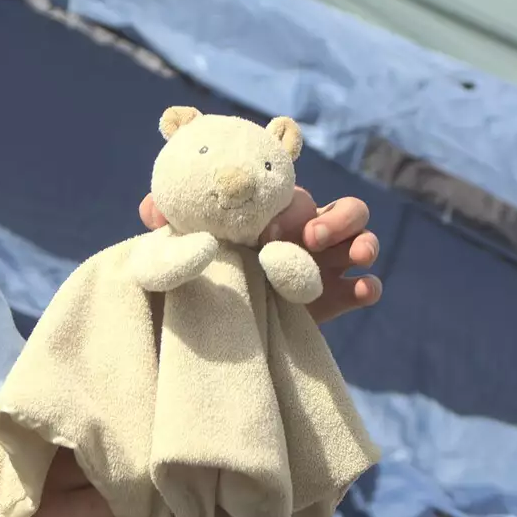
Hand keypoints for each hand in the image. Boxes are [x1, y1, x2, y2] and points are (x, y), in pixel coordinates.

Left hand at [140, 188, 380, 322]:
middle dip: (337, 219)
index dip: (292, 210)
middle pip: (348, 209)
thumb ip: (171, 225)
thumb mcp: (188, 246)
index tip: (265, 234)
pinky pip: (367, 288)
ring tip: (353, 258)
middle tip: (311, 240)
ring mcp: (329, 266)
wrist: (223, 318)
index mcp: (281, 212)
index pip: (301, 197)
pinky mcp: (337, 299)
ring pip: (364, 241)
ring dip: (364, 245)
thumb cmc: (208, 268)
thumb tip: (147, 211)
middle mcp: (311, 233)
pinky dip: (369, 287)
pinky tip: (361, 291)